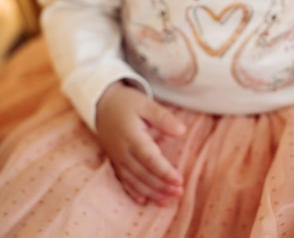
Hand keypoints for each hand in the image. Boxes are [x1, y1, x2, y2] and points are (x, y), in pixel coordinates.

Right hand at [96, 80, 185, 204]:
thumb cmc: (127, 102)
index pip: (150, 159)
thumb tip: (182, 131)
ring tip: (167, 200)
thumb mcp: (146, 104)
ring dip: (151, 192)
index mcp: (132, 136)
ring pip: (134, 180)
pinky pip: (123, 180)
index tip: (179, 180)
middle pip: (143, 173)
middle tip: (179, 193)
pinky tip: (144, 200)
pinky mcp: (114, 161)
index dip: (164, 171)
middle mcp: (123, 151)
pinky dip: (134, 191)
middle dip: (161, 186)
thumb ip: (163, 117)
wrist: (100, 103)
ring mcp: (117, 158)